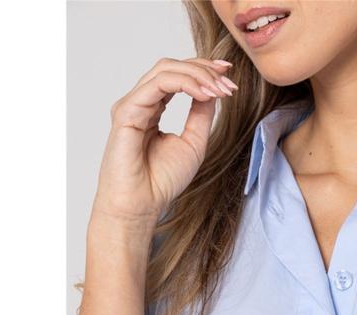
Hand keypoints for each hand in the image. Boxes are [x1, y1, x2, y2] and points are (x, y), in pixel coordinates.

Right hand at [91, 56, 237, 225]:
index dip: (204, 71)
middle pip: (171, 67)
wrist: (141, 205)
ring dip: (197, 75)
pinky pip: (157, 85)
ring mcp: (132, 105)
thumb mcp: (193, 143)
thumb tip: (214, 89)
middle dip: (204, 69)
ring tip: (219, 88)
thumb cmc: (161, 181)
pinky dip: (184, 84)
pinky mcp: (127, 111)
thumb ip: (201, 115)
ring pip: (165, 70)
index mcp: (153, 108)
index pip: (177, 76)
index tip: (229, 76)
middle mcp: (141, 102)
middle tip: (228, 81)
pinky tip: (204, 93)